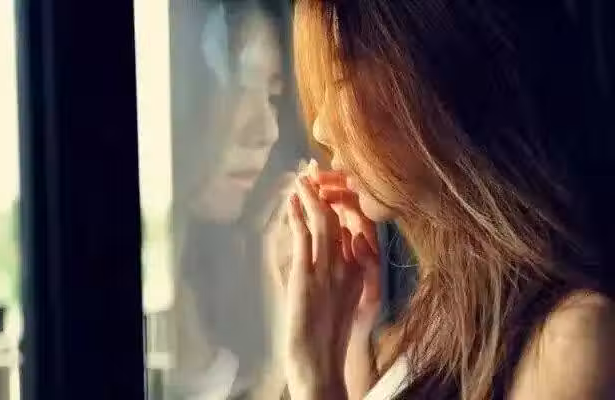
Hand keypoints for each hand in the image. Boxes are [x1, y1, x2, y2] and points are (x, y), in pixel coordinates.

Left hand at [284, 174, 368, 398]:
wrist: (321, 362)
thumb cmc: (332, 336)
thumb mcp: (351, 301)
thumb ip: (354, 272)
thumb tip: (352, 246)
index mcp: (361, 271)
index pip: (357, 224)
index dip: (344, 201)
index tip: (332, 186)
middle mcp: (350, 265)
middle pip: (343, 216)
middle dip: (329, 190)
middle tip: (316, 170)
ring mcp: (328, 269)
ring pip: (324, 221)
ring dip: (312, 194)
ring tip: (302, 176)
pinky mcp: (307, 275)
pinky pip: (304, 236)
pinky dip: (298, 213)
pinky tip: (293, 199)